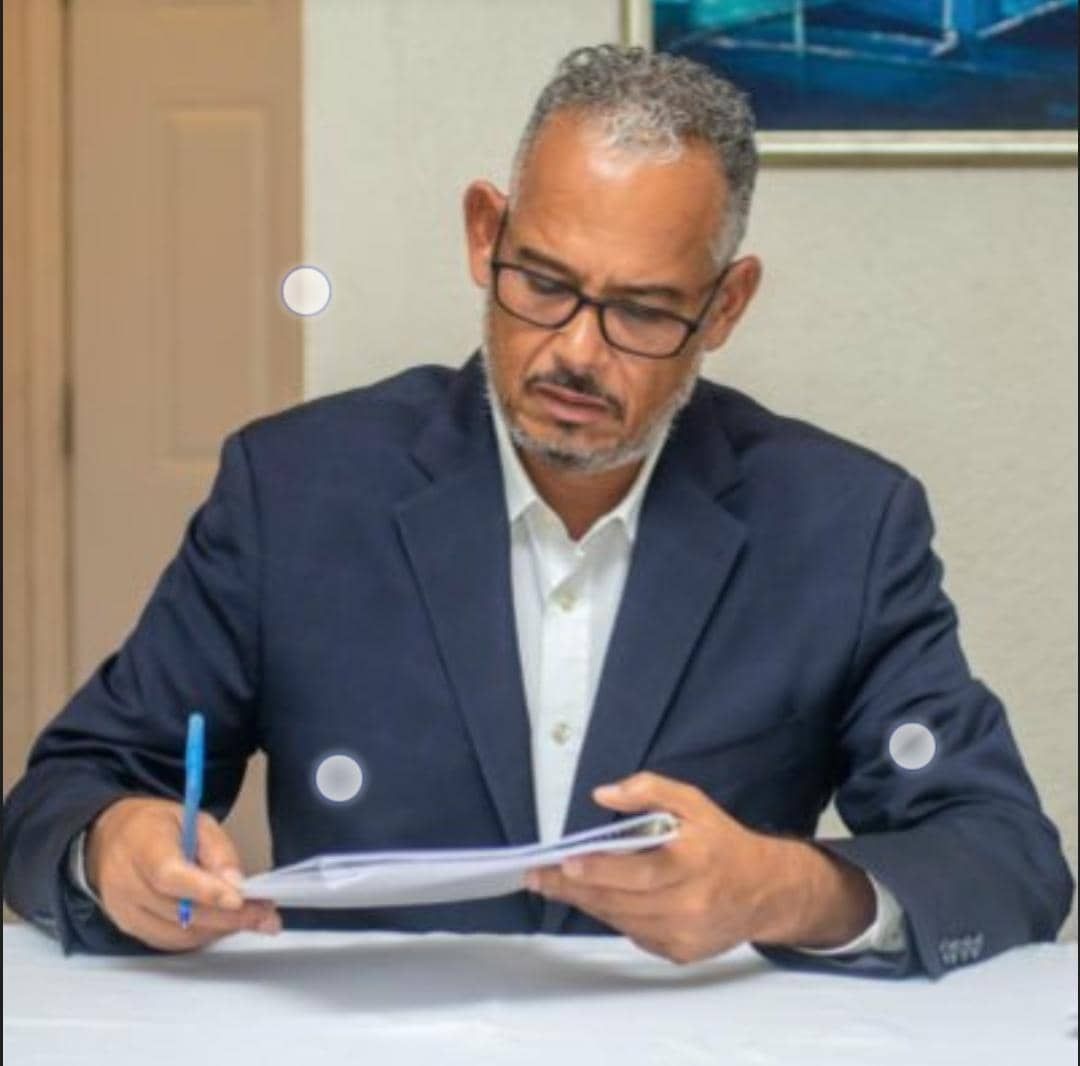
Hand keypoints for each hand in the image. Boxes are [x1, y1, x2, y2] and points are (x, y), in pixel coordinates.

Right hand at [84, 796, 280, 951]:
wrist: (112, 838)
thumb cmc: (156, 826)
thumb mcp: (194, 820)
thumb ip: (217, 850)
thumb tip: (236, 884)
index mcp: (143, 845)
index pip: (170, 876)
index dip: (206, 891)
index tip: (239, 899)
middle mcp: (127, 882)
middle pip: (180, 911)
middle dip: (228, 917)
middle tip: (264, 915)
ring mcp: (125, 910)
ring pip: (178, 933)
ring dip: (219, 930)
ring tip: (251, 919)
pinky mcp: (129, 927)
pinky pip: (169, 941)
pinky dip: (200, 936)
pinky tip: (223, 924)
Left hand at [525, 772, 874, 964]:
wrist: (765, 891)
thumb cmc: (720, 842)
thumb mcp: (691, 802)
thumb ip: (648, 790)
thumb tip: (604, 794)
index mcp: (692, 863)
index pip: (635, 872)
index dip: (596, 870)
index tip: (563, 863)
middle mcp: (689, 904)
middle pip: (618, 901)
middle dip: (573, 888)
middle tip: (538, 877)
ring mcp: (684, 934)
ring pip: (620, 921)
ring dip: (586, 903)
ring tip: (556, 885)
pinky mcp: (680, 954)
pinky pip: (634, 934)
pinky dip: (613, 916)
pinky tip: (598, 899)